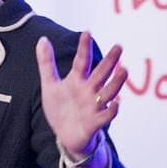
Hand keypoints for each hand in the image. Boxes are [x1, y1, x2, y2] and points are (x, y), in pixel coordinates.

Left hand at [36, 32, 127, 155]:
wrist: (64, 135)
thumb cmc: (60, 108)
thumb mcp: (50, 84)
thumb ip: (46, 63)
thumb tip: (43, 39)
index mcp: (77, 81)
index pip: (82, 61)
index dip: (83, 48)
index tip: (87, 32)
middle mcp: (89, 91)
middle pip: (100, 74)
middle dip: (110, 61)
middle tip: (119, 47)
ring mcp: (93, 106)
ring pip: (108, 92)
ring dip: (116, 82)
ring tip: (124, 70)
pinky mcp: (94, 122)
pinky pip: (106, 115)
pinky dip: (112, 110)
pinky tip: (117, 102)